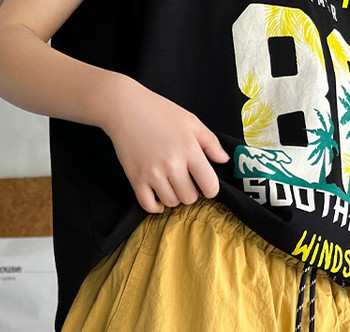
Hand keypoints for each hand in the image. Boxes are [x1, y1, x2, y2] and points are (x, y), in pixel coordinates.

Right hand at [104, 79, 230, 212]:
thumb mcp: (190, 121)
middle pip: (189, 198)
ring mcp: (153, 173)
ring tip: (170, 183)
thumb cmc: (158, 112)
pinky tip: (158, 196)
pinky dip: (155, 206)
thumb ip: (210, 142)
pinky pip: (149, 205)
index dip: (210, 188)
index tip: (205, 184)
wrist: (125, 107)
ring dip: (173, 197)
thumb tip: (223, 160)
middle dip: (190, 192)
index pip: (209, 185)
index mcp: (189, 149)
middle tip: (184, 180)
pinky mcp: (136, 179)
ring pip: (171, 203)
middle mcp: (172, 164)